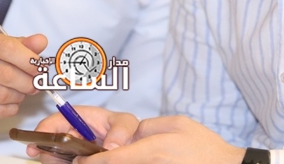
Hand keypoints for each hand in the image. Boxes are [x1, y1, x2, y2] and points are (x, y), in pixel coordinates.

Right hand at [0, 25, 46, 118]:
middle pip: (6, 74)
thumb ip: (16, 43)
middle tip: (36, 83)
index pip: (7, 48)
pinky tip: (11, 102)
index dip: (29, 60)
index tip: (40, 67)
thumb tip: (41, 42)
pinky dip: (8, 108)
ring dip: (19, 96)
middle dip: (28, 82)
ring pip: (1, 94)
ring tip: (22, 92)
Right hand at [26, 106, 139, 162]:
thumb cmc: (126, 128)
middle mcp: (70, 134)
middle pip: (48, 144)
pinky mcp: (75, 162)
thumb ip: (121, 130)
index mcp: (77, 118)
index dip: (42, 132)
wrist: (130, 144)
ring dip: (56, 162)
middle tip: (57, 162)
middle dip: (48, 154)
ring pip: (53, 159)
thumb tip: (109, 147)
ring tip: (72, 163)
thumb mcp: (126, 123)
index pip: (53, 122)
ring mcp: (71, 151)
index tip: (35, 147)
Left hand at [76, 116, 245, 163]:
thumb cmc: (204, 146)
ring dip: (116, 163)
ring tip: (102, 160)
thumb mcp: (176, 124)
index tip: (79, 161)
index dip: (93, 162)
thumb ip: (147, 127)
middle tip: (85, 162)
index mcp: (151, 151)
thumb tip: (128, 135)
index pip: (112, 159)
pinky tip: (126, 161)